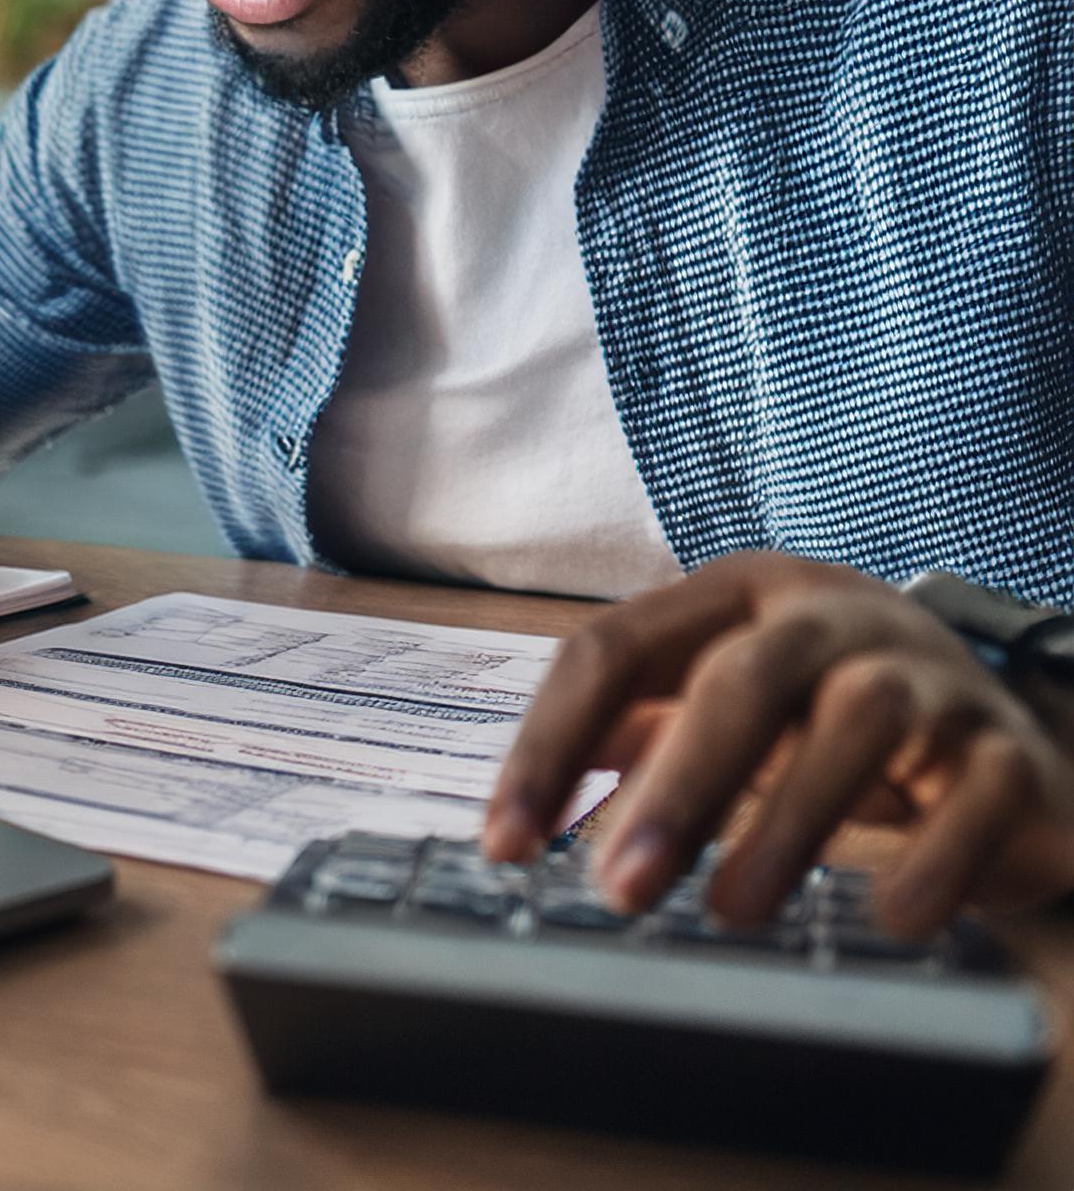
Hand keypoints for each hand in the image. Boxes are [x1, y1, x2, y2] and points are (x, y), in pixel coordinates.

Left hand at [483, 551, 1073, 938]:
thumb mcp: (717, 697)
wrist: (992, 715)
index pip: (617, 649)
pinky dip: (933, 857)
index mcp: (734, 597)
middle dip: (676, 787)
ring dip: (789, 822)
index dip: (552, 743)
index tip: (505, 842)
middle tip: (618, 888)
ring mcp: (927, 675)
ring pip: (860, 721)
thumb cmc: (818, 710)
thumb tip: (518, 806)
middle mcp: (829, 617)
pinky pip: (979, 792)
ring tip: (730, 912)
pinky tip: (890, 918)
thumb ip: (627, 734)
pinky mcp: (1009, 748)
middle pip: (742, 679)